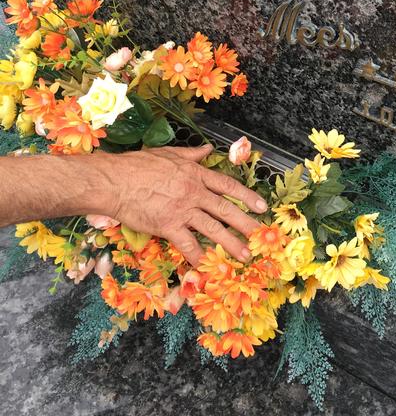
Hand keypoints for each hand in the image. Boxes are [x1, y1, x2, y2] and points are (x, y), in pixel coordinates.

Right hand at [98, 145, 266, 266]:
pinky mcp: (168, 226)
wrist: (115, 181)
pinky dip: (198, 256)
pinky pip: (188, 244)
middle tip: (260, 235)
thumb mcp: (169, 153)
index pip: (228, 186)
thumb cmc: (138, 165)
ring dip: (231, 244)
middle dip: (246, 223)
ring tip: (244, 255)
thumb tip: (208, 149)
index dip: (247, 196)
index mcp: (195, 175)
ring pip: (213, 229)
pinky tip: (206, 266)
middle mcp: (194, 193)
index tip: (261, 206)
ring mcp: (182, 210)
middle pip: (226, 210)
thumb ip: (192, 154)